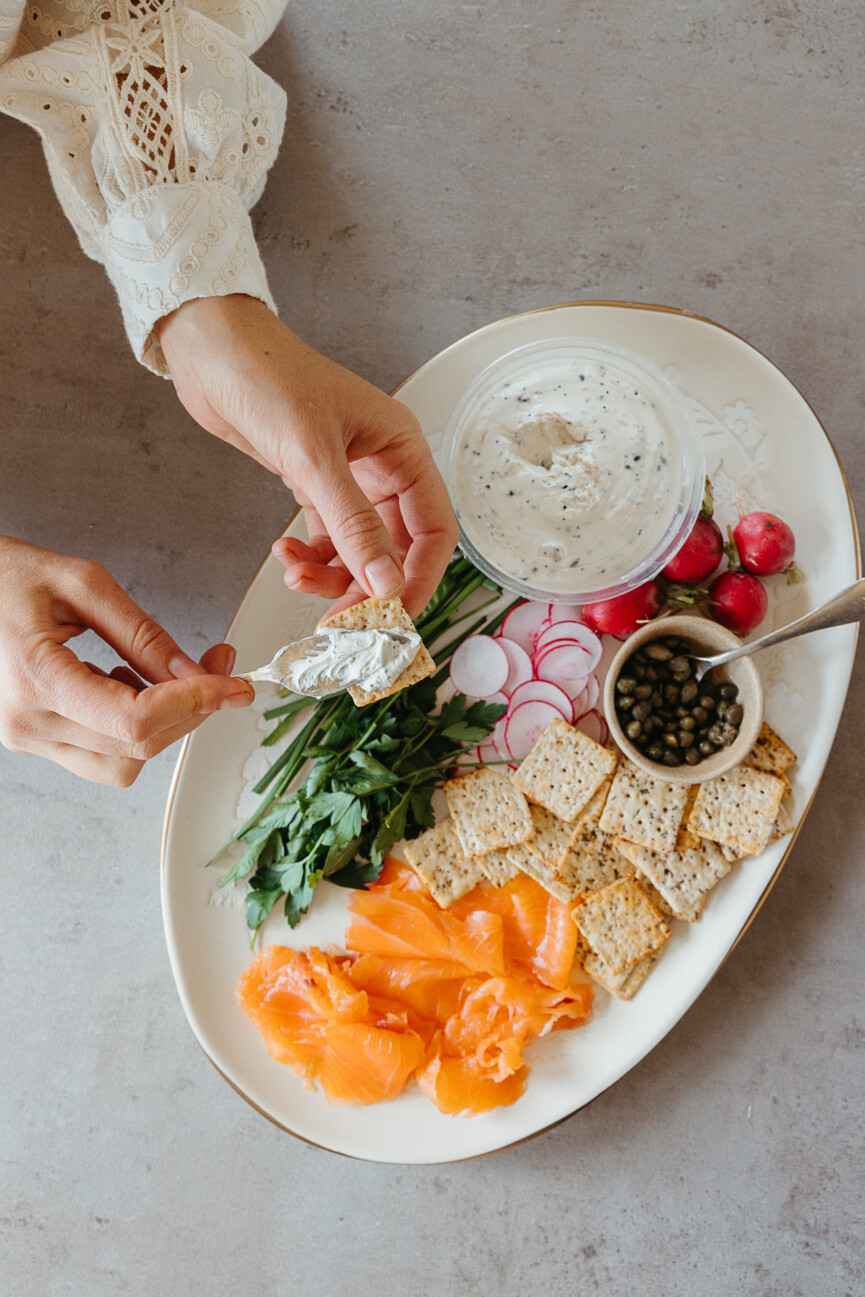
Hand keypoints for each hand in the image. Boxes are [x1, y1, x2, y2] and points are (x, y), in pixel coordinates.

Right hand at [0, 537, 253, 785]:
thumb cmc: (5, 576)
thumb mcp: (82, 584)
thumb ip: (143, 633)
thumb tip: (196, 673)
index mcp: (35, 679)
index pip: (135, 720)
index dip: (195, 703)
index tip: (232, 683)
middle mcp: (26, 723)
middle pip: (138, 747)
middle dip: (192, 709)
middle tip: (218, 664)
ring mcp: (26, 738)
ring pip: (125, 764)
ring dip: (162, 724)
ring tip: (152, 669)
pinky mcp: (33, 740)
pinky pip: (102, 757)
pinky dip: (132, 729)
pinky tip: (124, 683)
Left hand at [155, 296, 458, 618]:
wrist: (209, 351)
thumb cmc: (266, 376)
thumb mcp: (313, 457)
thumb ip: (353, 525)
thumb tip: (385, 584)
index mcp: (403, 449)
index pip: (434, 531)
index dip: (419, 579)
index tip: (393, 618)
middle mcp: (384, 466)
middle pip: (395, 549)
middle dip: (366, 586)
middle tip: (339, 620)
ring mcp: (349, 478)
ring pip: (358, 550)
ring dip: (331, 575)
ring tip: (297, 577)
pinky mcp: (314, 484)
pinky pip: (327, 539)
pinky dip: (309, 557)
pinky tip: (286, 554)